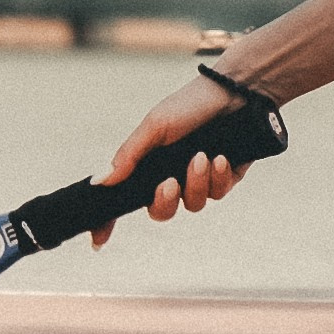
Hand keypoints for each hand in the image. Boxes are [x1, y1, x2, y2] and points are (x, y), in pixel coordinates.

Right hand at [93, 71, 248, 248]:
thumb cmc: (190, 104)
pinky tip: (221, 158)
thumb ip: (129, 155)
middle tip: (170, 182)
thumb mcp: (154, 126)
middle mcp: (172, 176)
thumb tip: (99, 181)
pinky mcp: (225, 179)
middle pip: (161, 211)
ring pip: (193, 205)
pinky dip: (218, 177)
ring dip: (196, 183)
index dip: (110, 221)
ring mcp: (199, 180)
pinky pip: (218, 193)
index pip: (125, 200)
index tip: (98, 240)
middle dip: (164, 201)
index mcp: (149, 166)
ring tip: (203, 157)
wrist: (234, 92)